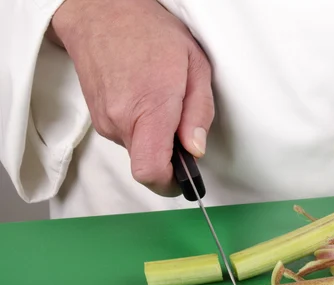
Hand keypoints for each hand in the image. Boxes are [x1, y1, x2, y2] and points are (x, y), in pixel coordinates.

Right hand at [50, 0, 213, 195]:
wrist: (101, 12)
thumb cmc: (151, 33)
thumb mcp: (195, 65)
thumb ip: (199, 112)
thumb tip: (196, 149)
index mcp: (149, 109)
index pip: (151, 172)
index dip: (171, 183)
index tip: (186, 177)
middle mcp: (120, 121)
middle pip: (148, 165)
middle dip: (170, 155)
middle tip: (182, 124)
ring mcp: (105, 122)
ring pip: (138, 151)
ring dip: (155, 137)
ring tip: (163, 101)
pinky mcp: (98, 120)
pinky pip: (127, 137)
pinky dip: (141, 127)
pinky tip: (145, 98)